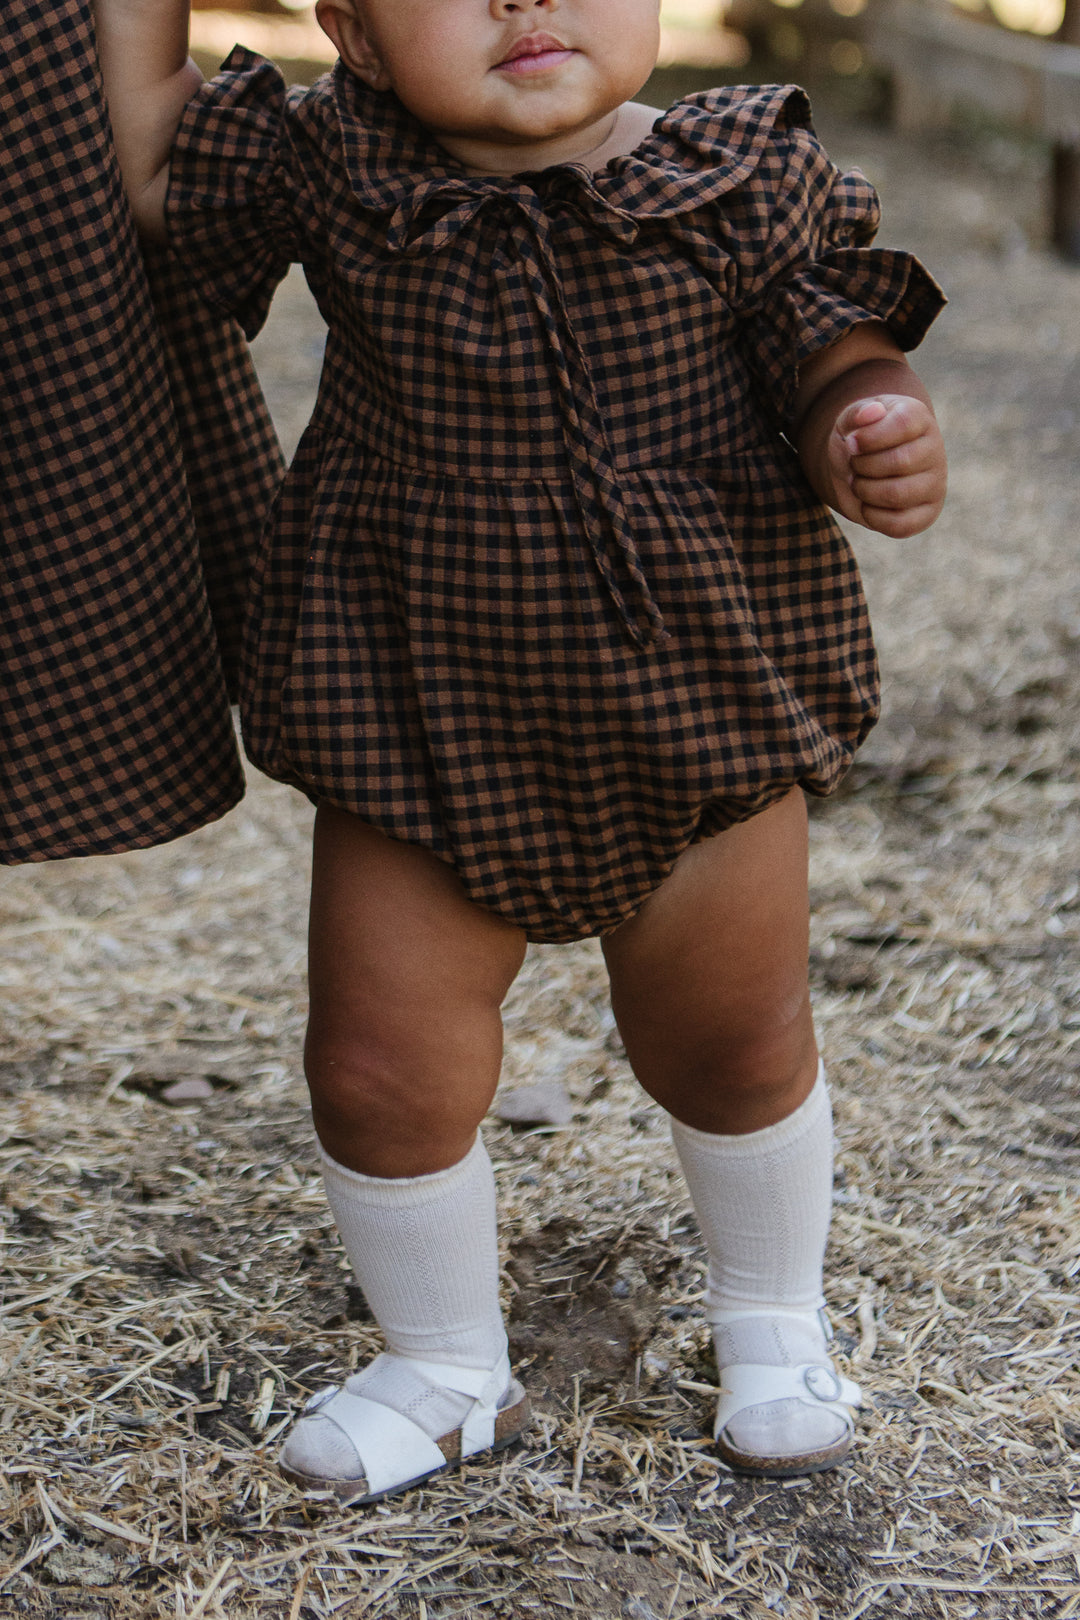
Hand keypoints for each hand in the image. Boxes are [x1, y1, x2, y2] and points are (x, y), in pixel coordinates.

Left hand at [826, 394, 945, 536]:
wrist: (858, 468)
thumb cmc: (859, 441)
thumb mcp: (850, 421)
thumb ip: (857, 413)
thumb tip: (872, 413)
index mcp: (919, 418)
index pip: (902, 424)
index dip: (869, 437)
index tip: (850, 443)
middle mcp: (934, 450)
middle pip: (899, 462)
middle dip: (862, 466)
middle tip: (854, 465)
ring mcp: (935, 484)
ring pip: (898, 494)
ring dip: (865, 491)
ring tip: (859, 483)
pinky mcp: (927, 514)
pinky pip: (899, 525)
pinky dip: (872, 517)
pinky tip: (867, 504)